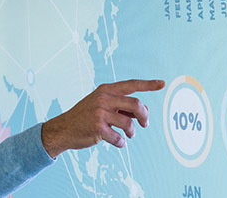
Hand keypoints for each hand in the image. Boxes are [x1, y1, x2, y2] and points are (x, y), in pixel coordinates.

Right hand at [41, 79, 164, 157]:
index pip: (131, 84)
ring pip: (129, 124)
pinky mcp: (98, 128)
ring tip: (128, 135)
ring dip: (132, 132)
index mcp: (105, 90)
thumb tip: (144, 111)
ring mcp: (100, 113)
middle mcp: (103, 98)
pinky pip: (119, 138)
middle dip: (145, 116)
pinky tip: (117, 142)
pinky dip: (121, 142)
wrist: (63, 129)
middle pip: (136, 104)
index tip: (162, 83)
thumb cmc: (85, 117)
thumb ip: (121, 105)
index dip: (149, 84)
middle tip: (145, 124)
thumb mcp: (101, 105)